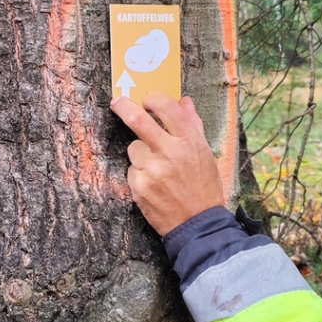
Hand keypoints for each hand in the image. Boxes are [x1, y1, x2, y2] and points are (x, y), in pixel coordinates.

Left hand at [110, 93, 223, 235]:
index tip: (146, 99)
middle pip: (137, 120)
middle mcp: (170, 152)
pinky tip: (154, 185)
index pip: (166, 107)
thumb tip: (185, 101)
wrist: (197, 223)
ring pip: (133, 148)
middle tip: (117, 102)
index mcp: (189, 141)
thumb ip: (192, 124)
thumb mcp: (205, 153)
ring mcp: (152, 169)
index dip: (152, 98)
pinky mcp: (139, 186)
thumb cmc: (204, 186)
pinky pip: (132, 169)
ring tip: (158, 169)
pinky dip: (140, 174)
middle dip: (123, 107)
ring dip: (141, 154)